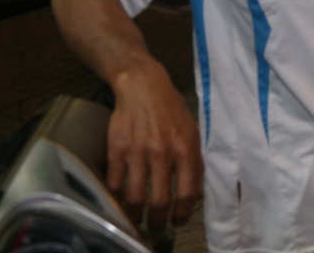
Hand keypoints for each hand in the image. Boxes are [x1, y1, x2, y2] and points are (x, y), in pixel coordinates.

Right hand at [107, 60, 203, 229]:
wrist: (143, 86)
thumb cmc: (171, 109)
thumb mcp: (193, 131)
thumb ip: (197, 160)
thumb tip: (199, 192)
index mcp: (185, 149)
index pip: (186, 192)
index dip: (182, 213)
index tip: (178, 221)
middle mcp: (162, 153)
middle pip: (160, 201)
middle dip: (158, 221)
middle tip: (157, 226)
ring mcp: (138, 152)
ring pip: (135, 197)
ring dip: (136, 214)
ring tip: (137, 219)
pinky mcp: (116, 149)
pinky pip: (115, 183)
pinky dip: (117, 196)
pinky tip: (121, 199)